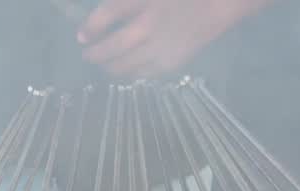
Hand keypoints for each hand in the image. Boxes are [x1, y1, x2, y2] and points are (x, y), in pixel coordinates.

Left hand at [77, 0, 268, 78]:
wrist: (220, 4)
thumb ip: (123, 6)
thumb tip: (96, 25)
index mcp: (144, 3)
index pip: (107, 15)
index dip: (89, 28)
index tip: (80, 38)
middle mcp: (148, 27)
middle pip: (111, 47)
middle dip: (95, 54)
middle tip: (88, 55)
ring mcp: (160, 48)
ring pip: (124, 66)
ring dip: (109, 67)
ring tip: (105, 65)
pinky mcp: (171, 63)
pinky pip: (142, 74)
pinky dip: (130, 73)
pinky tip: (127, 70)